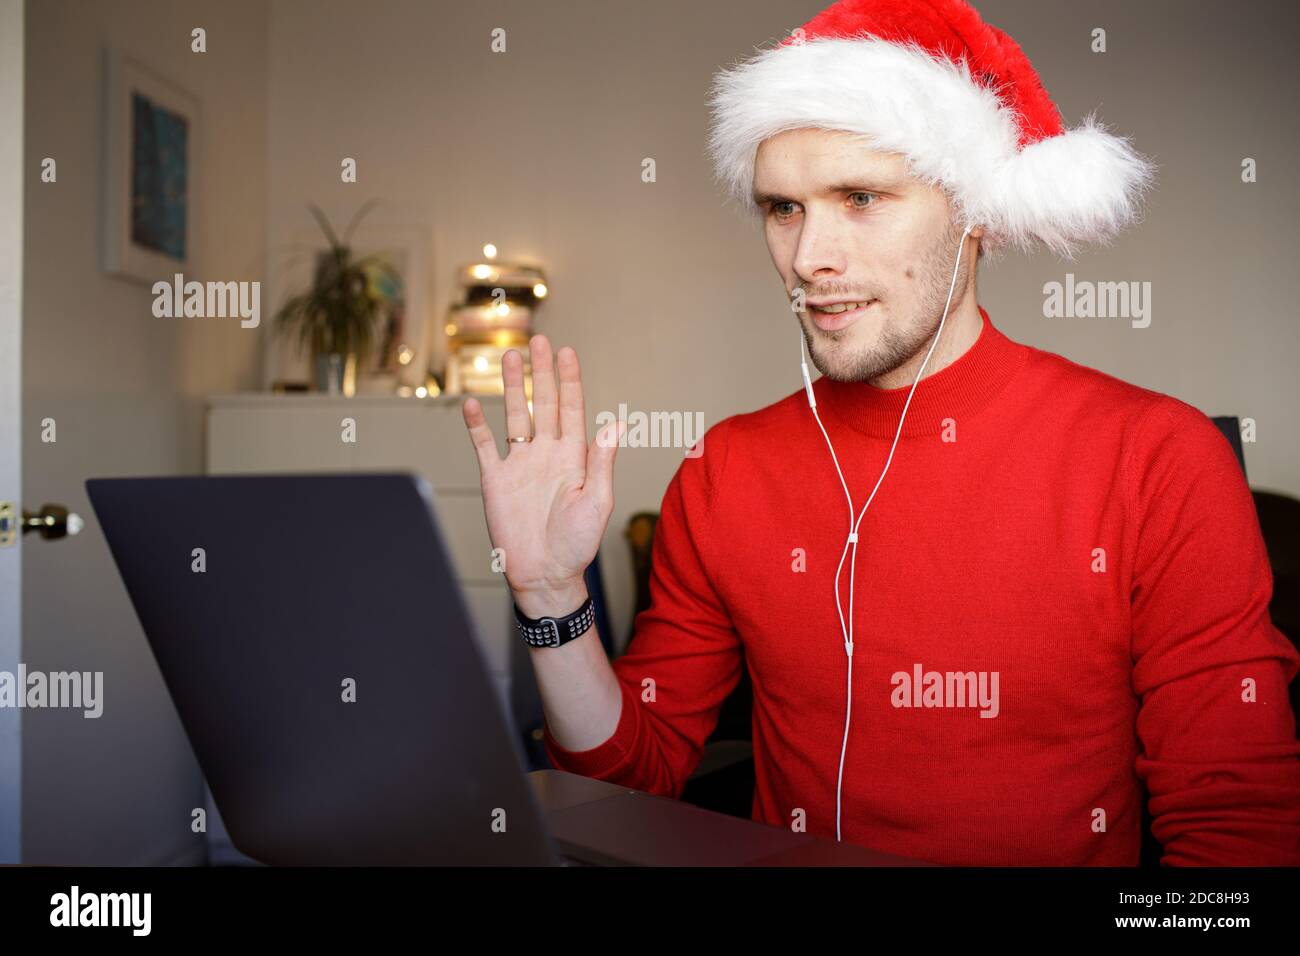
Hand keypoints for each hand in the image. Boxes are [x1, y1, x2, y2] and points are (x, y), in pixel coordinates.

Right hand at [461, 335, 623, 616]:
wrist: (544, 575)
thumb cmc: (577, 544)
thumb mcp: (597, 502)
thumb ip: (602, 461)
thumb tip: (616, 424)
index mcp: (574, 457)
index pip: (572, 409)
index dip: (569, 380)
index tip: (567, 352)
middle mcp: (547, 454)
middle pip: (544, 403)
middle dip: (542, 372)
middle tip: (539, 340)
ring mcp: (520, 465)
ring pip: (515, 416)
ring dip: (513, 388)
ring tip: (510, 358)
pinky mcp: (496, 480)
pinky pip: (484, 446)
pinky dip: (477, 425)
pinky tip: (473, 402)